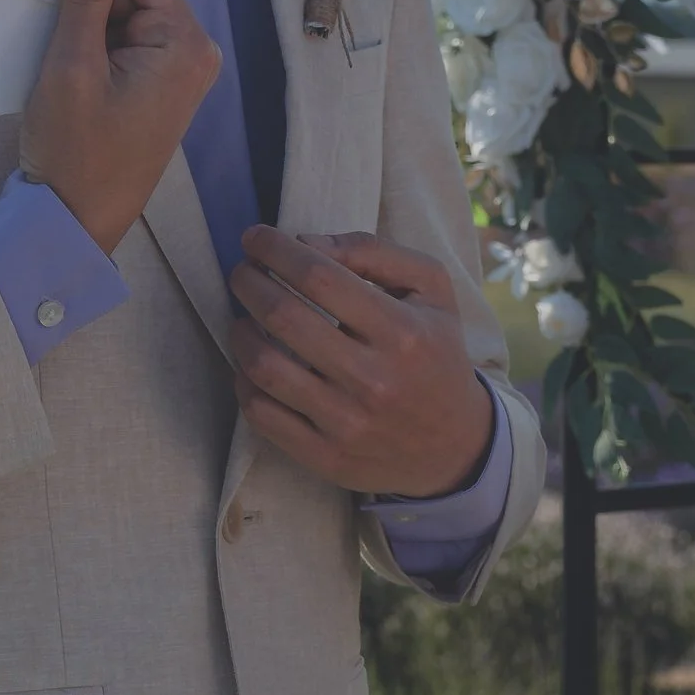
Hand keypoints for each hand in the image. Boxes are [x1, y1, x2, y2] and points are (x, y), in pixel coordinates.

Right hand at [20, 0, 221, 254]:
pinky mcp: (154, 88)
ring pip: (126, 12)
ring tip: (47, 30)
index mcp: (184, 42)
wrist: (74, 224)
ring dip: (86, 12)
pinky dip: (91, 37)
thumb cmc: (76, 152)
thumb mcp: (73, 63)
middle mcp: (192, 52)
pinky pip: (124, 41)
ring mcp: (175, 72)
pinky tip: (59, 51)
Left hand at [229, 227, 494, 496]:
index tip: (255, 238)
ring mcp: (346, 423)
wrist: (454, 445)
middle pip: (283, 317)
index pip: (320, 276)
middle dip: (249, 283)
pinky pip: (261, 414)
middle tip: (242, 272)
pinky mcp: (325, 457)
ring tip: (242, 317)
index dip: (276, 250)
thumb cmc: (435, 353)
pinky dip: (244, 381)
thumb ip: (374, 252)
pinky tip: (251, 363)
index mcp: (402, 332)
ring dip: (240, 331)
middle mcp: (373, 379)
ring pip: (264, 367)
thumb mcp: (430, 290)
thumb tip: (306, 244)